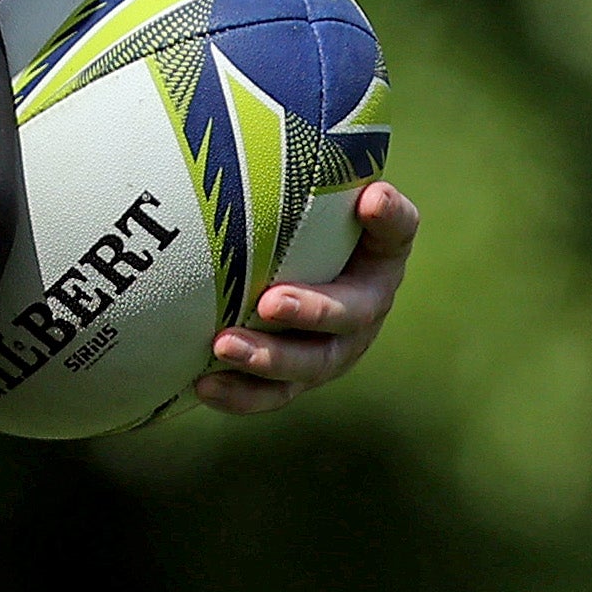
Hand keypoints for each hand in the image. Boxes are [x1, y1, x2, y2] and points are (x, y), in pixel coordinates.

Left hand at [197, 179, 419, 414]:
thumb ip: (360, 197)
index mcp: (377, 268)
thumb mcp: (336, 203)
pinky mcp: (291, 379)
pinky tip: (201, 385)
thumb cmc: (315, 228)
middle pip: (343, 325)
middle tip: (269, 302)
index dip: (380, 227)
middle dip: (308, 315)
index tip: (356, 217)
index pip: (390, 243)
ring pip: (302, 370)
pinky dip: (237, 394)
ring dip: (263, 361)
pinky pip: (267, 395)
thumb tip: (372, 196)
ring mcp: (326, 355)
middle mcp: (360, 320)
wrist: (300, 269)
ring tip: (222, 346)